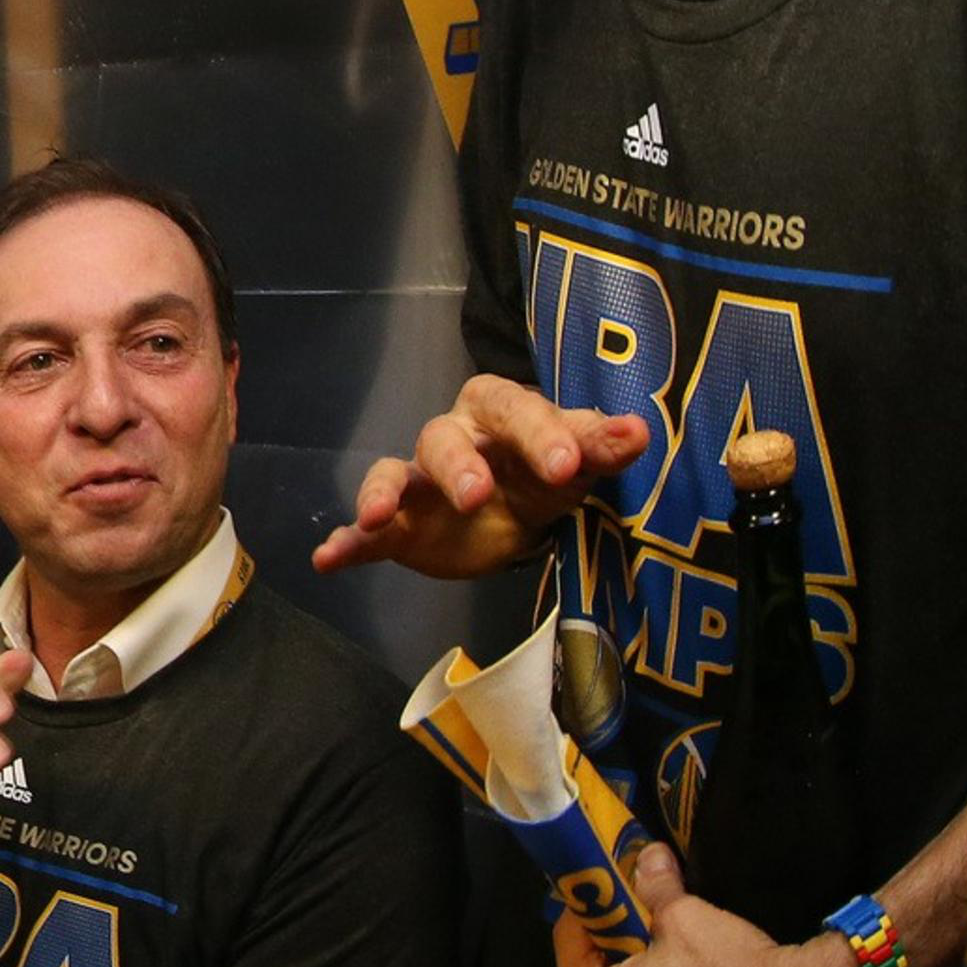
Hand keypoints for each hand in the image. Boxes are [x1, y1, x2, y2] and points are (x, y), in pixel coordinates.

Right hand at [312, 374, 653, 578]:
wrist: (516, 517)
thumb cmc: (543, 473)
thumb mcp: (576, 461)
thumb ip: (599, 446)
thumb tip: (639, 430)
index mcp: (498, 413)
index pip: (514, 408)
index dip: (535, 432)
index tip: (565, 465)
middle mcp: (452, 439)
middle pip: (443, 437)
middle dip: (457, 465)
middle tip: (477, 494)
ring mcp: (420, 485)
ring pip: (398, 475)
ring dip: (386, 492)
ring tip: (380, 517)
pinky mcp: (400, 530)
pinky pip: (365, 533)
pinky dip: (346, 543)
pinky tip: (328, 558)